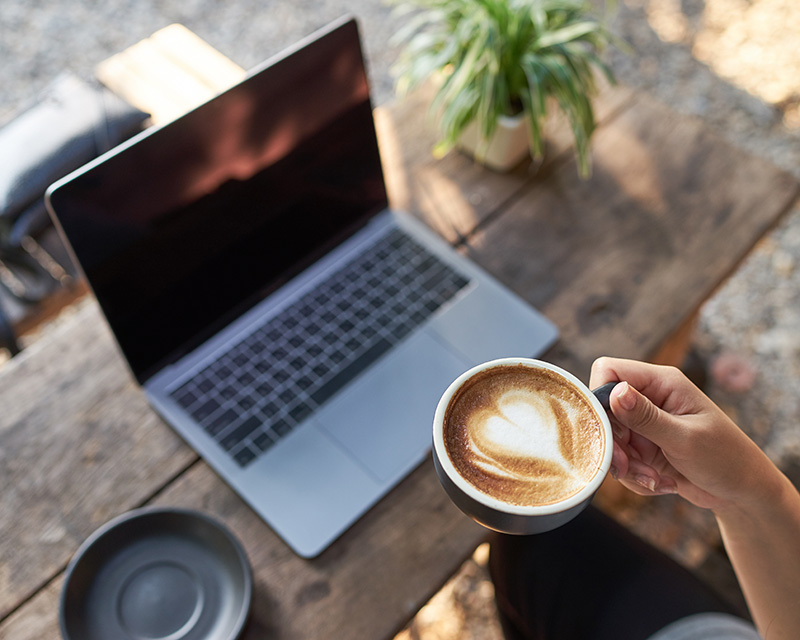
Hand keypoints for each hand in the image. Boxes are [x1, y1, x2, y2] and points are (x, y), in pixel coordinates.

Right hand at [590, 357, 773, 511]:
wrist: (742, 493)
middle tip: (627, 466)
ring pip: (609, 440)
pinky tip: (660, 483)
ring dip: (627, 466)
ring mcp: (644, 424)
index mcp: (662, 383)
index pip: (609, 371)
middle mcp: (648, 398)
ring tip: (654, 480)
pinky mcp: (643, 447)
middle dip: (613, 444)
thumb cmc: (726, 458)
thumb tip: (614, 392)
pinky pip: (620, 460)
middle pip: (603, 411)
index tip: (607, 429)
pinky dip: (634, 477)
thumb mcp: (685, 438)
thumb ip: (646, 417)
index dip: (599, 397)